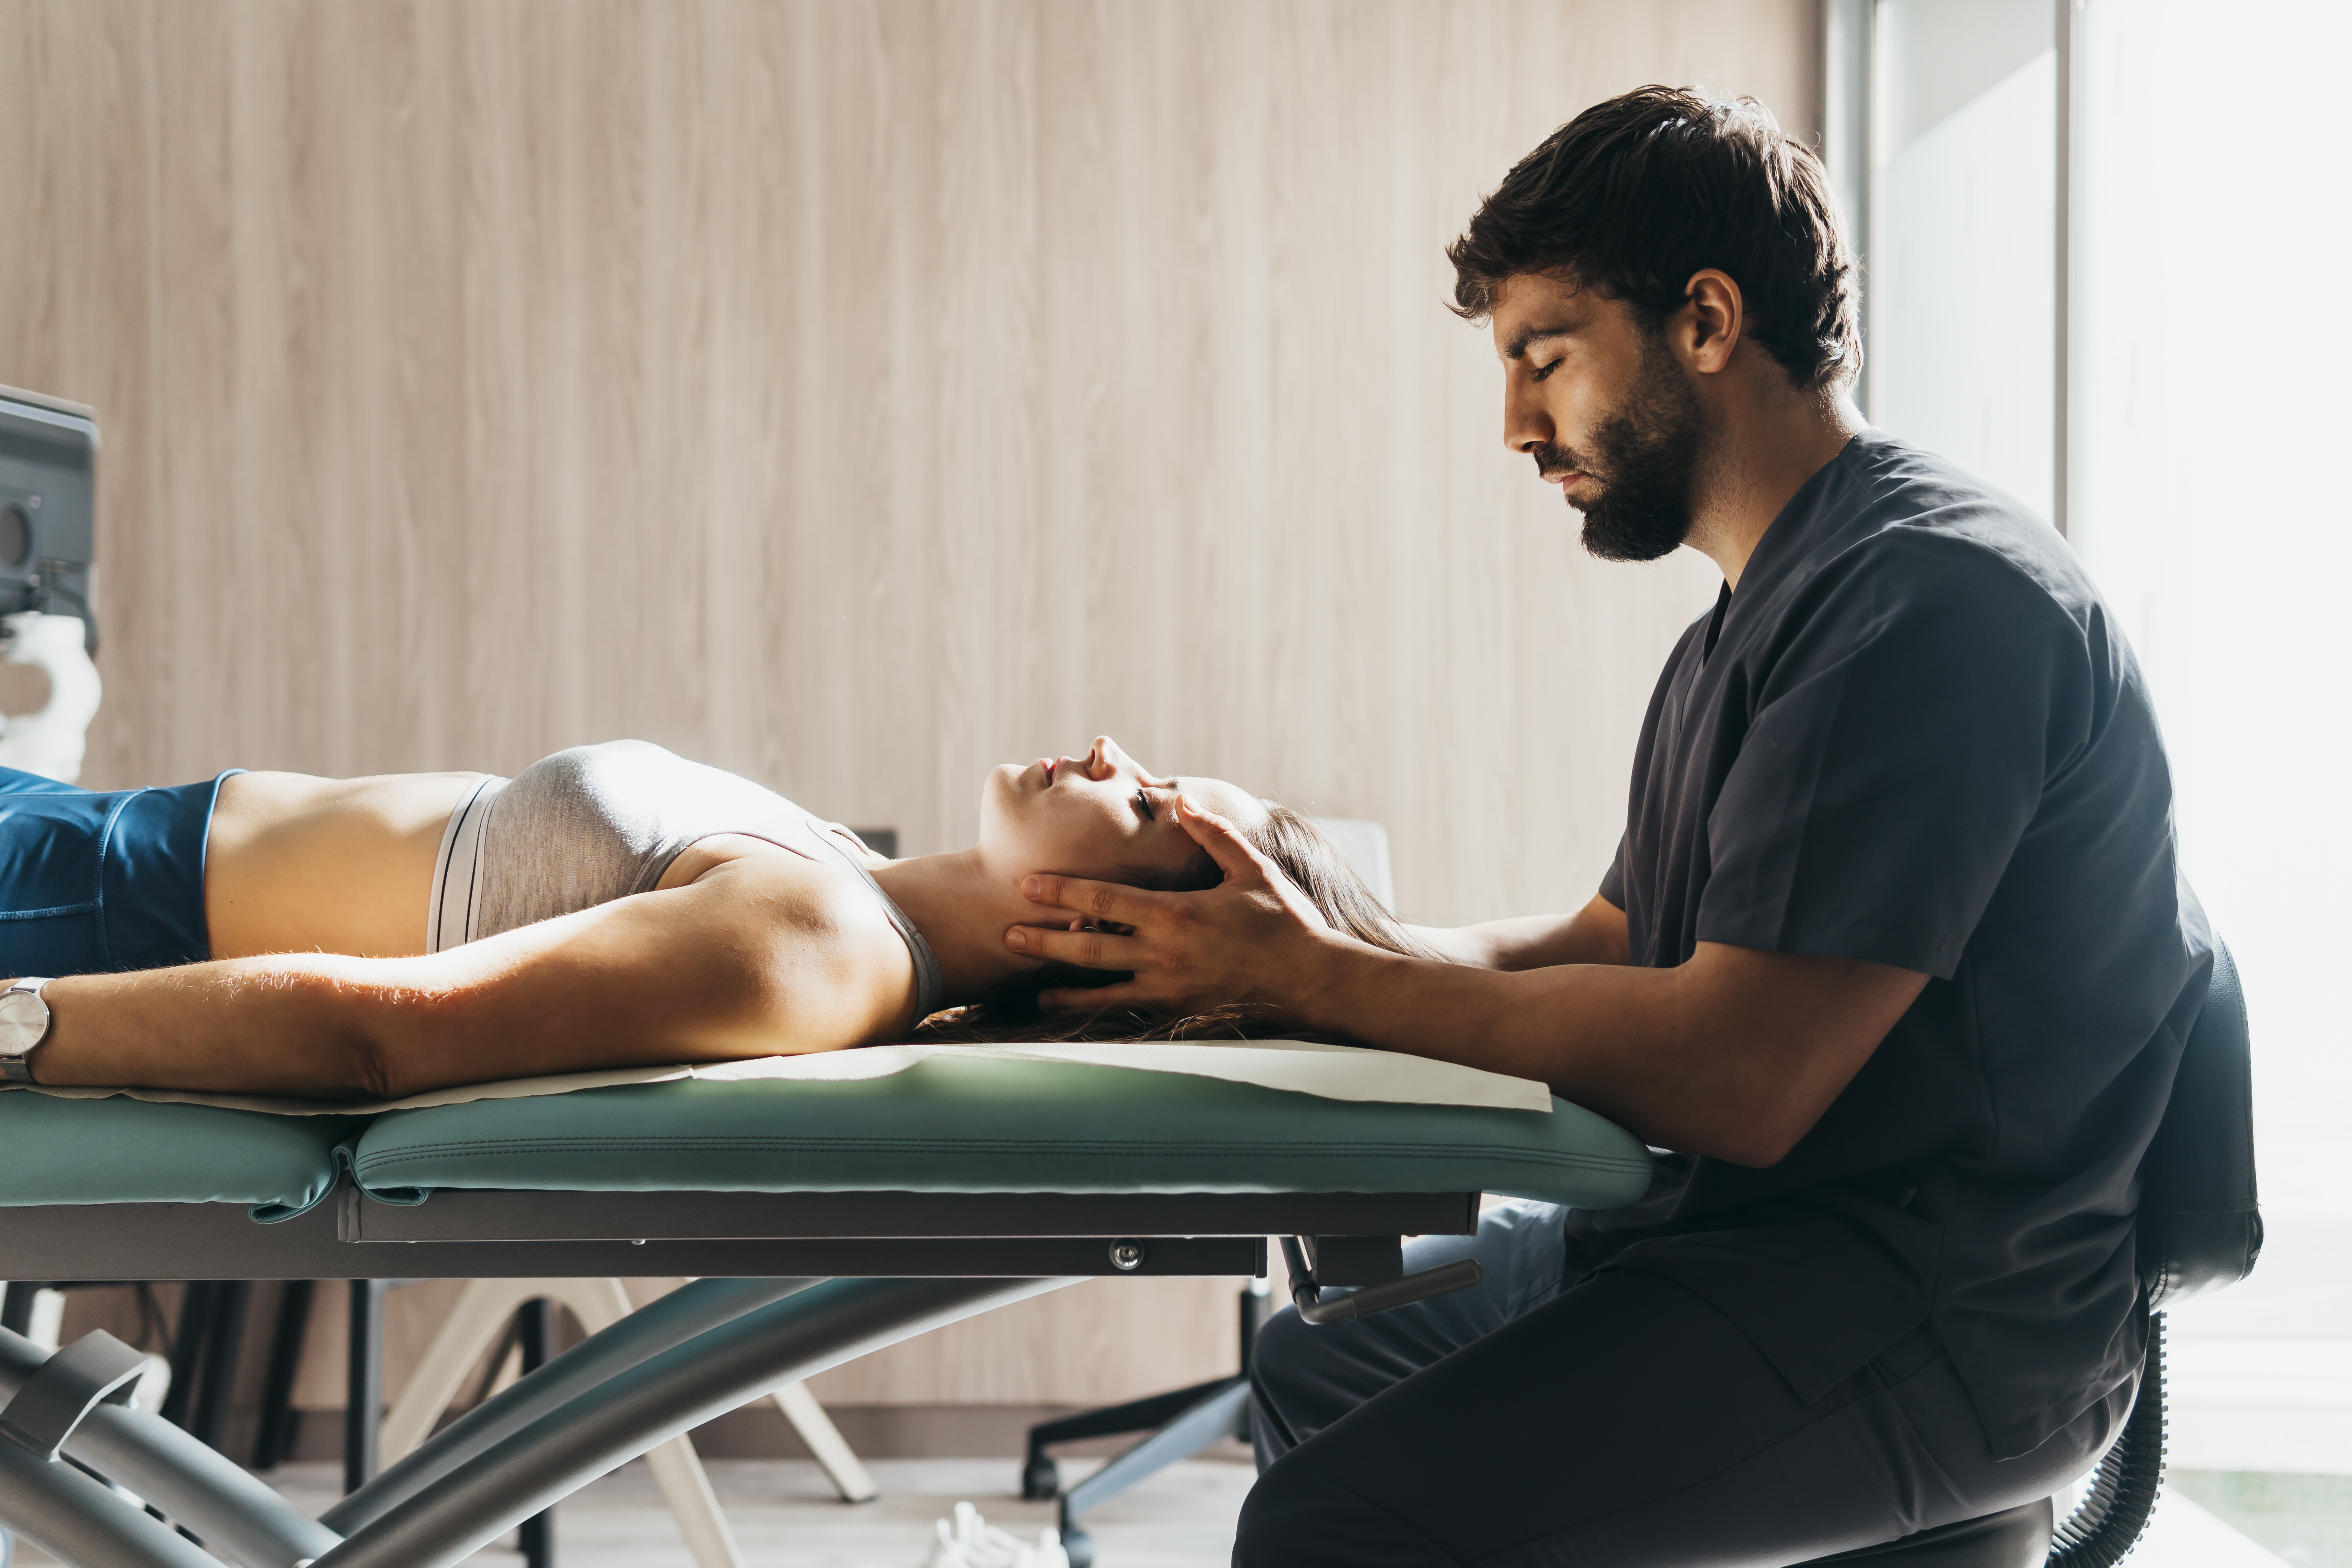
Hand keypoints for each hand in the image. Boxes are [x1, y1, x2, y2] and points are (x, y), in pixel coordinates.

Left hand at [1003, 796, 1341, 1019]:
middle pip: (1089, 948)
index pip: (1104, 901)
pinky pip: (1129, 1011)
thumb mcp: (1250, 868)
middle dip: (1045, 940)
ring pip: (1102, 988)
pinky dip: (1096, 1010)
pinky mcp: (1180, 1011)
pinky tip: (1075, 1010)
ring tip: (1030, 982)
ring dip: (1062, 984)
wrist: (1311, 979)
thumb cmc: (1284, 920)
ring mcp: (1170, 988)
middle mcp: (1165, 954)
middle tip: (1006, 933)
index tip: (1028, 884)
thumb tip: (1178, 800)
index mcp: (1176, 914)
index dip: (1062, 892)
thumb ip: (1211, 833)